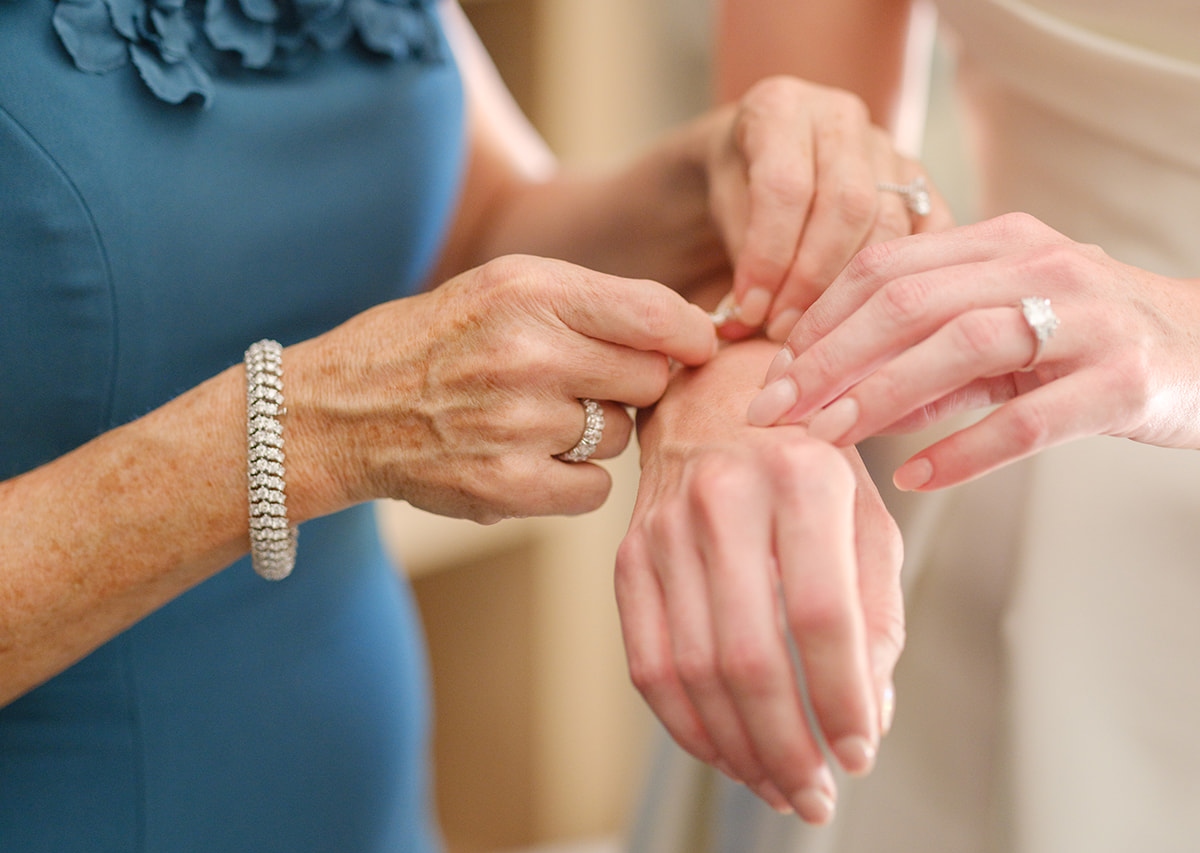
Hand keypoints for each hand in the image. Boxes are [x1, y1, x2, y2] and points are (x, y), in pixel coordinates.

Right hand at [287, 255, 716, 522]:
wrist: (340, 407)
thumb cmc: (438, 340)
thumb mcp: (505, 288)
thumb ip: (594, 302)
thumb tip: (691, 334)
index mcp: (529, 291)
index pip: (655, 313)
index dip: (691, 335)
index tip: (696, 347)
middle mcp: (526, 354)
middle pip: (650, 380)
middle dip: (632, 383)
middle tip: (589, 383)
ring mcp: (515, 425)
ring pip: (622, 436)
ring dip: (598, 432)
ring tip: (538, 417)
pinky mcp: (504, 486)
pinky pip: (594, 489)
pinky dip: (575, 480)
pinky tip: (532, 458)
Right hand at [616, 340, 903, 823]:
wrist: (712, 396)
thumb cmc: (803, 457)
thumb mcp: (865, 511)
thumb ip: (876, 609)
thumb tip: (866, 713)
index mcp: (801, 477)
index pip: (821, 614)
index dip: (841, 698)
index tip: (859, 752)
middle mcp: (724, 499)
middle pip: (748, 654)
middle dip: (786, 746)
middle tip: (815, 797)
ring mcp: (663, 530)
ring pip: (693, 670)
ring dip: (737, 748)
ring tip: (777, 786)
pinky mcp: (628, 558)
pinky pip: (648, 662)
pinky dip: (686, 725)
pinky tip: (725, 753)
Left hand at [705, 76, 952, 339]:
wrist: (761, 160)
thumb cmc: (735, 184)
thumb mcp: (719, 206)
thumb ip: (741, 255)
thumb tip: (749, 318)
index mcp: (781, 108)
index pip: (785, 187)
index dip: (768, 256)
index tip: (750, 309)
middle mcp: (840, 117)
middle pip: (846, 204)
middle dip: (811, 278)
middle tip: (782, 328)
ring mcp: (887, 146)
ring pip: (889, 223)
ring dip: (851, 288)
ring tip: (812, 330)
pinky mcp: (920, 181)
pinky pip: (932, 232)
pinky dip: (903, 278)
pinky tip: (869, 314)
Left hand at [746, 213, 1199, 489]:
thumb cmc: (1088, 343)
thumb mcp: (1003, 334)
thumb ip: (928, 362)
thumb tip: (843, 401)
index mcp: (999, 243)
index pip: (884, 270)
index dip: (818, 323)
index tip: (770, 376)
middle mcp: (1041, 265)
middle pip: (908, 302)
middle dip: (828, 360)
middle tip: (774, 412)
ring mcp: (1087, 319)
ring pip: (962, 346)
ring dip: (880, 397)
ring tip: (827, 440)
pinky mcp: (1124, 381)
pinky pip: (1030, 418)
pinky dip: (964, 449)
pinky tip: (915, 479)